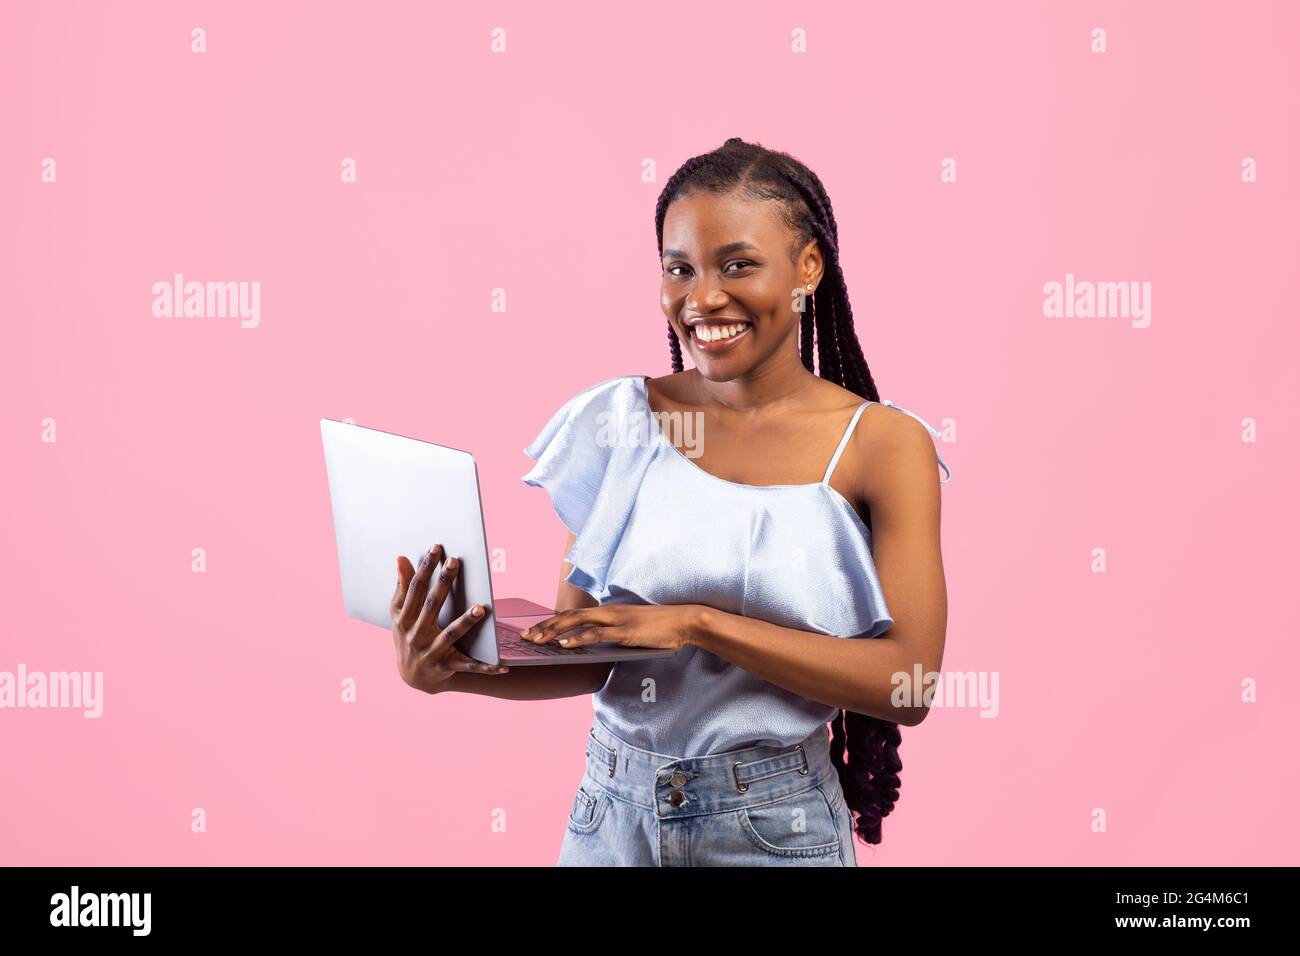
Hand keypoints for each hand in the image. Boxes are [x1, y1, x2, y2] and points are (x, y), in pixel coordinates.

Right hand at [390, 544, 507, 693]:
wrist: (413, 677)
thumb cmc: (408, 636)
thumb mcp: (400, 614)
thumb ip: (402, 587)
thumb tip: (400, 558)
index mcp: (403, 619)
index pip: (415, 589)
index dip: (424, 568)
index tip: (436, 548)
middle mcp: (414, 635)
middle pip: (431, 606)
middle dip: (443, 583)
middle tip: (454, 562)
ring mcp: (430, 652)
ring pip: (450, 635)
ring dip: (466, 622)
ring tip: (481, 608)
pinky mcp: (446, 667)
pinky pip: (468, 666)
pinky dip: (485, 666)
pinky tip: (502, 666)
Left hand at [517, 604, 703, 651]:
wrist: (684, 621)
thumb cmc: (661, 627)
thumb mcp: (632, 628)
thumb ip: (614, 634)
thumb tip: (597, 646)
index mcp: (609, 610)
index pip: (574, 614)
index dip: (552, 621)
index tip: (535, 629)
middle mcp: (609, 611)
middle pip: (569, 616)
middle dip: (545, 626)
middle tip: (525, 636)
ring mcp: (616, 620)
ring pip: (577, 623)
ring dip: (554, 632)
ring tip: (536, 641)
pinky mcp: (624, 631)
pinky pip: (596, 635)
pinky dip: (578, 639)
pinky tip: (564, 645)